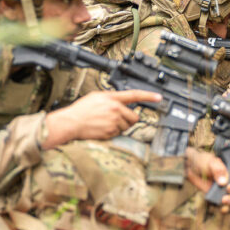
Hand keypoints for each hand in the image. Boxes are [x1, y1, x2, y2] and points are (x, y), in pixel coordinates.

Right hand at [42, 90, 161, 148]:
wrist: (71, 122)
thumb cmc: (81, 110)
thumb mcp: (96, 96)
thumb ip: (111, 97)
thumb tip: (120, 100)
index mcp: (112, 98)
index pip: (134, 95)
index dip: (148, 96)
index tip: (158, 97)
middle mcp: (115, 109)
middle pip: (134, 117)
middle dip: (129, 119)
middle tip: (118, 119)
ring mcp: (114, 122)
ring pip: (127, 127)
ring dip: (121, 127)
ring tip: (106, 123)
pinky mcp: (111, 132)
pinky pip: (119, 134)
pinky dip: (114, 133)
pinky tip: (103, 128)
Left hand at [184, 147, 229, 213]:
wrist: (190, 167)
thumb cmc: (203, 161)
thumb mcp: (211, 162)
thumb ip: (218, 169)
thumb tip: (224, 181)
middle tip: (229, 189)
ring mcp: (225, 191)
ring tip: (224, 199)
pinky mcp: (217, 198)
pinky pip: (224, 207)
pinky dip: (224, 209)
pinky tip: (222, 208)